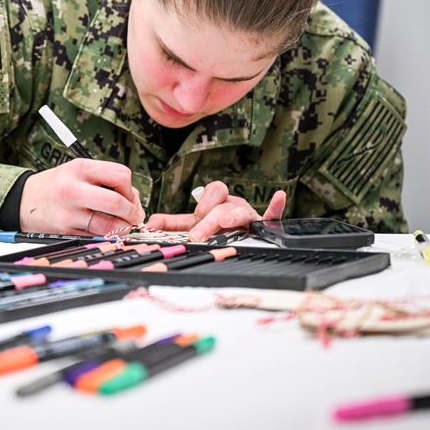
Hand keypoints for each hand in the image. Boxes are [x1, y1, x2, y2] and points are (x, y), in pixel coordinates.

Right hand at [19, 159, 144, 235]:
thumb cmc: (58, 184)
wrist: (26, 200)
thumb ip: (107, 181)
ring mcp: (69, 212)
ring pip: (109, 225)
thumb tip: (134, 202)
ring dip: (123, 227)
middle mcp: (73, 189)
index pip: (121, 176)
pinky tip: (104, 228)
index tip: (128, 195)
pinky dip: (107, 234)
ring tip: (122, 224)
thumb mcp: (79, 171)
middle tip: (133, 215)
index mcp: (80, 168)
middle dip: (132, 212)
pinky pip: (97, 235)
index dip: (130, 188)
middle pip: (116, 202)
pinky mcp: (66, 230)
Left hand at [146, 182, 286, 241]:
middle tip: (198, 236)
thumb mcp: (193, 224)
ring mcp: (248, 214)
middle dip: (209, 220)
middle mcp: (233, 205)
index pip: (210, 193)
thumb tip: (150, 223)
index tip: (195, 219)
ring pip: (241, 211)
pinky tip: (279, 197)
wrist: (239, 236)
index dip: (202, 206)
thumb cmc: (216, 227)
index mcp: (217, 202)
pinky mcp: (263, 225)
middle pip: (222, 204)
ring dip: (232, 217)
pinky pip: (272, 214)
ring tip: (226, 222)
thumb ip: (172, 224)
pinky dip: (275, 207)